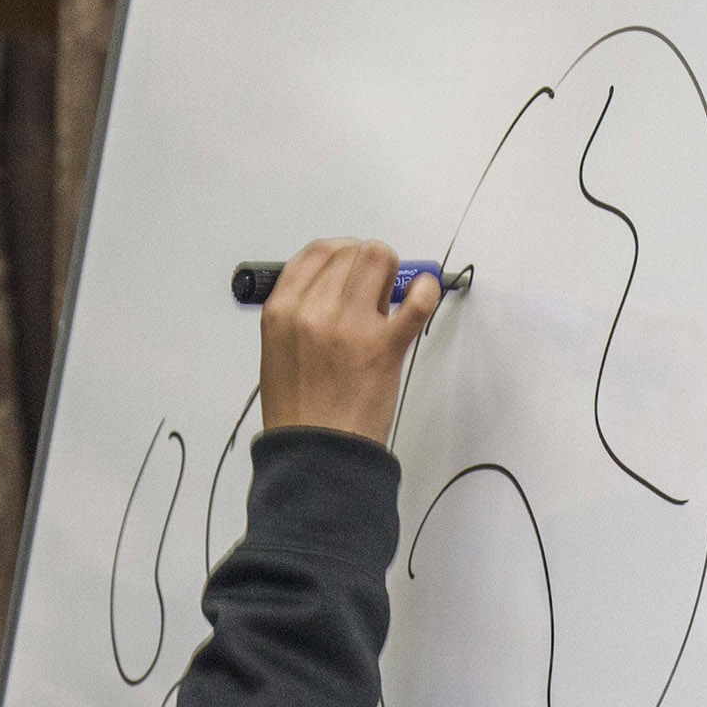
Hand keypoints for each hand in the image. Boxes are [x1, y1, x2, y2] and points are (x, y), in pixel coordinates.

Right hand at [258, 238, 442, 445]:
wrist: (317, 455)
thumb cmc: (300, 411)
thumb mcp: (279, 350)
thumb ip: (301, 313)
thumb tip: (337, 282)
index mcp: (283, 311)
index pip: (316, 252)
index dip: (341, 251)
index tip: (352, 263)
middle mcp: (314, 312)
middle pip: (352, 251)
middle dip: (368, 263)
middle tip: (375, 286)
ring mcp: (350, 327)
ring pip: (380, 260)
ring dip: (393, 272)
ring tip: (393, 295)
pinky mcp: (384, 347)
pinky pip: (417, 300)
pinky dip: (427, 290)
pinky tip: (424, 294)